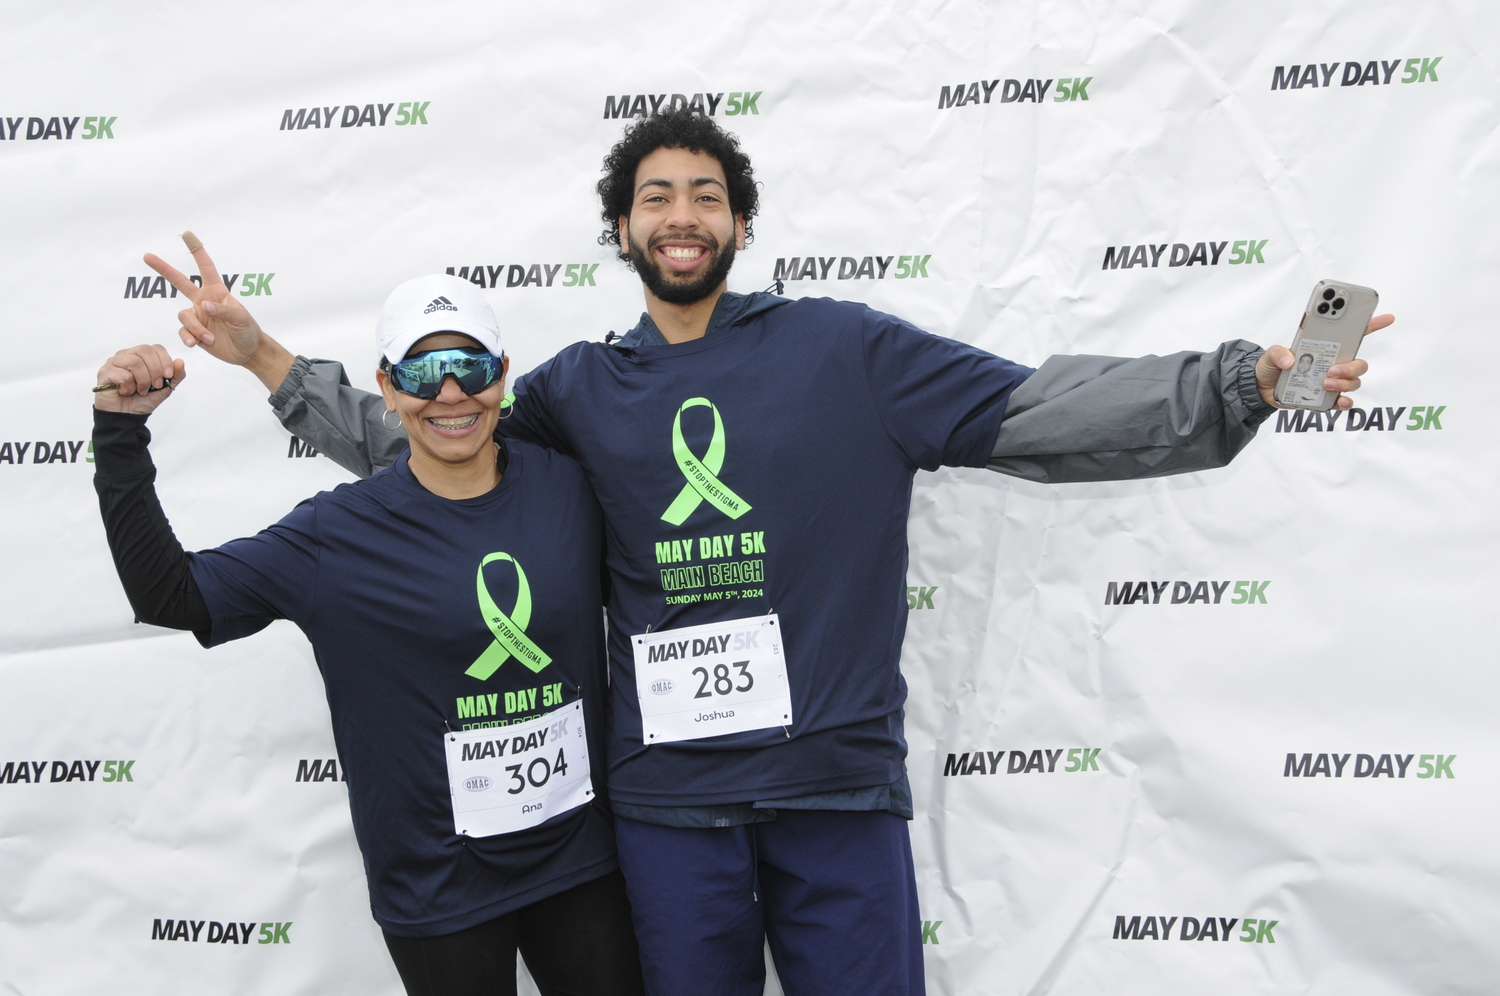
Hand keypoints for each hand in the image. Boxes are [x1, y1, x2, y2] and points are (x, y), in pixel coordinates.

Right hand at [95, 344, 185, 415]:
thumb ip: (175, 375)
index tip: (168, 376)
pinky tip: (125, 392)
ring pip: (134, 362)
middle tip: (155, 386)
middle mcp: (126, 355)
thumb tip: (180, 361)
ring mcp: (113, 362)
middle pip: (145, 350)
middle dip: (155, 370)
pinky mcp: (104, 373)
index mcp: (140, 356)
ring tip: (140, 391)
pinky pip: (123, 375)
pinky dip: (129, 388)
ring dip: (143, 381)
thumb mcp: (165, 388)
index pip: (156, 348)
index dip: (165, 361)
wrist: (127, 416)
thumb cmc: (142, 400)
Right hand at [144, 233, 294, 391]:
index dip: (197, 251)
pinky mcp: (193, 332)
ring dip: (195, 328)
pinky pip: (183, 332)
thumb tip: (203, 306)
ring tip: (209, 338)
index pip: (205, 267)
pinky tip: (196, 343)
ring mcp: (197, 316)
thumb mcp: (241, 317)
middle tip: (147, 256)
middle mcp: (203, 300)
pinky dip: (189, 337)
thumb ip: (223, 310)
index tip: (188, 234)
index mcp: (216, 291)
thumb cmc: (247, 329)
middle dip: (163, 269)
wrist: (247, 351)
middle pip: (179, 282)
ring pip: (184, 316)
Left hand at [1257, 313, 1394, 409]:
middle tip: (1332, 370)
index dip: (1371, 325)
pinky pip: (1344, 400)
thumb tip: (1290, 361)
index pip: (1352, 334)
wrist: (1262, 388)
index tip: (1387, 317)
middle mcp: (1333, 362)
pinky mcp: (1326, 397)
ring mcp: (1332, 380)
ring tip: (1325, 383)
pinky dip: (1344, 401)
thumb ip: (1278, 353)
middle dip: (1351, 366)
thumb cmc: (1272, 366)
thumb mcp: (1270, 354)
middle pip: (1358, 363)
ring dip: (1344, 383)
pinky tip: (1338, 401)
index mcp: (1325, 347)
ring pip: (1354, 381)